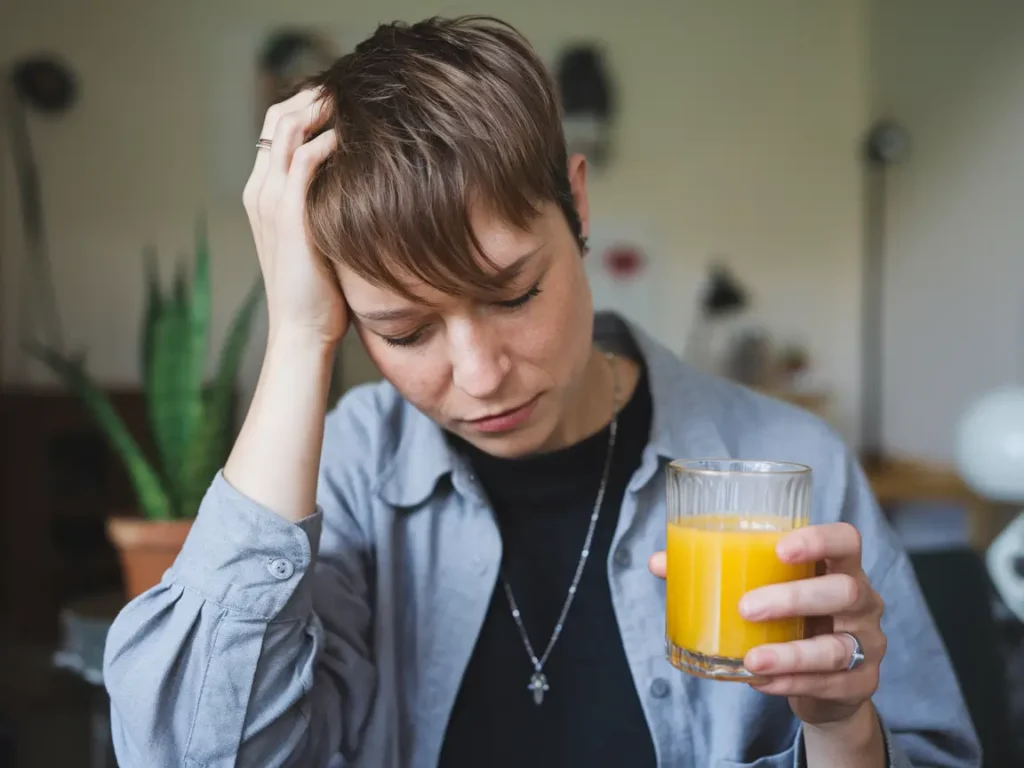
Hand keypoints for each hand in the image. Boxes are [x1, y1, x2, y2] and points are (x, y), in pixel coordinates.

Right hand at [242, 89, 346, 346]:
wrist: (301, 331)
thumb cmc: (319, 294)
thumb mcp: (320, 240)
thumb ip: (327, 208)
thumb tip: (361, 188)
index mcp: (263, 193)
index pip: (276, 128)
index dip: (308, 105)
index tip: (346, 99)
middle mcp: (260, 189)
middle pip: (278, 116)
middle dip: (315, 96)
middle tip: (354, 89)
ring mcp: (270, 199)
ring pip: (286, 127)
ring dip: (322, 108)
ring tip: (357, 101)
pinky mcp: (289, 214)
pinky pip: (304, 158)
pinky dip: (329, 139)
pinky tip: (356, 137)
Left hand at [648, 522, 886, 727]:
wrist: (827, 680)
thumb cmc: (791, 618)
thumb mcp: (763, 590)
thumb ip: (716, 572)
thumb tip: (660, 562)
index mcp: (838, 566)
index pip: (846, 540)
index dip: (819, 539)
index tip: (780, 548)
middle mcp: (862, 600)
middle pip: (843, 591)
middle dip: (793, 598)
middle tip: (746, 607)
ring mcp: (867, 644)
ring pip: (839, 647)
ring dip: (791, 654)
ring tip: (751, 659)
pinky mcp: (862, 683)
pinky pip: (830, 684)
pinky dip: (791, 683)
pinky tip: (760, 680)